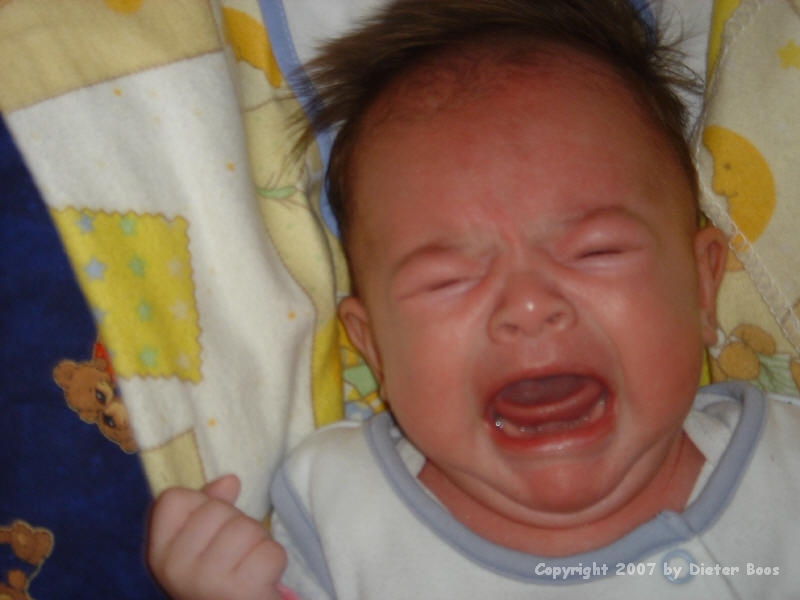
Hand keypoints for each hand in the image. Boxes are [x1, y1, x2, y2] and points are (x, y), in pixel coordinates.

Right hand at [147, 475, 287, 599]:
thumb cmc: (215, 580)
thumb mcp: (202, 544)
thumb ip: (209, 507)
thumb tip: (230, 480)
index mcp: (161, 552)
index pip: (174, 498)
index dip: (200, 503)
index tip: (208, 530)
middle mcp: (176, 567)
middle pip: (218, 509)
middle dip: (236, 524)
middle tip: (233, 554)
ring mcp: (206, 580)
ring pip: (248, 528)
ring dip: (258, 543)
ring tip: (247, 565)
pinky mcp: (238, 591)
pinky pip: (270, 552)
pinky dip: (273, 562)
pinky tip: (260, 580)